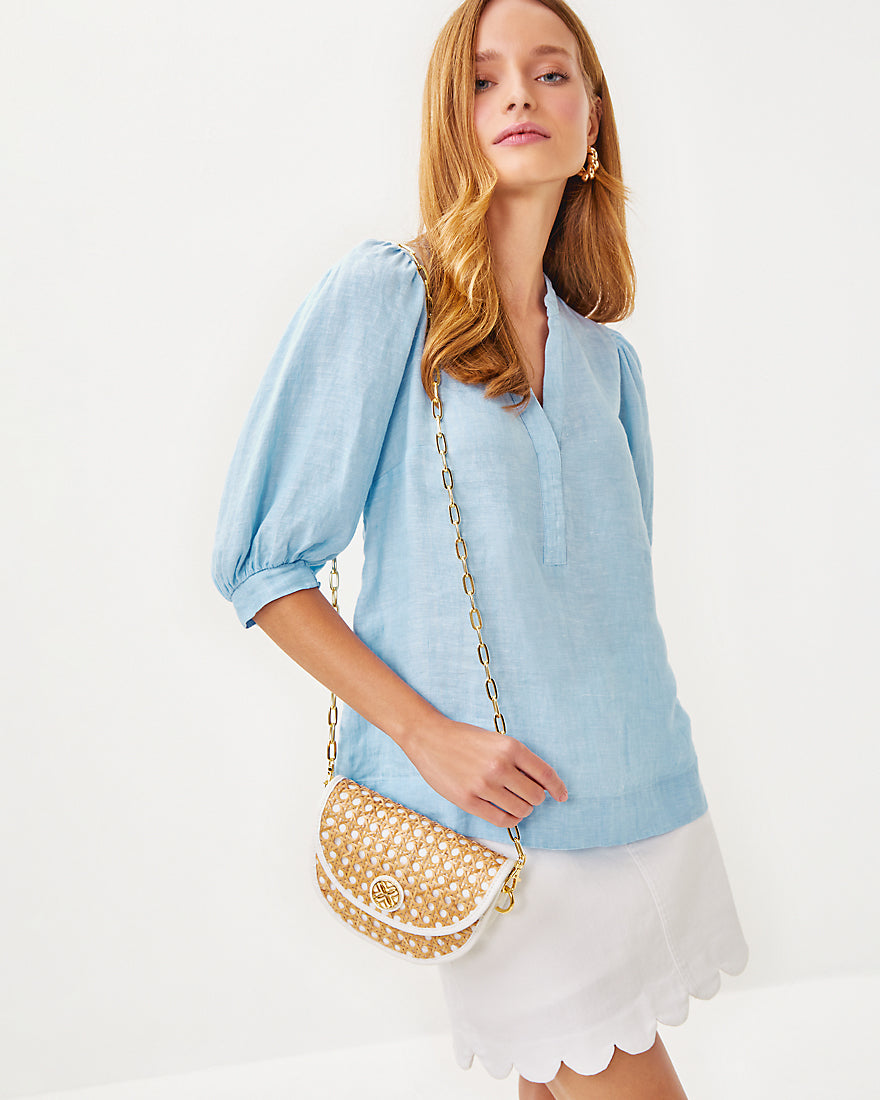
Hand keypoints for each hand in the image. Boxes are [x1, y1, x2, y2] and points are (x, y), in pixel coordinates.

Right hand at [402, 716, 567, 828]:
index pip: (545, 774)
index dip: (557, 787)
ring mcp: (483, 785)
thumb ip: (519, 759)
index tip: (562, 796)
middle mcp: (499, 766)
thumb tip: (543, 785)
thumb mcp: (497, 740)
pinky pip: (501, 819)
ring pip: (521, 810)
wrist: (429, 737)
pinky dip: (510, 819)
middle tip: (526, 795)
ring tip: (514, 802)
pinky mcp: (468, 800)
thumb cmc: (464, 738)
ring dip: (522, 809)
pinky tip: (506, 812)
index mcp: (510, 747)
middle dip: (535, 798)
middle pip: (535, 796)